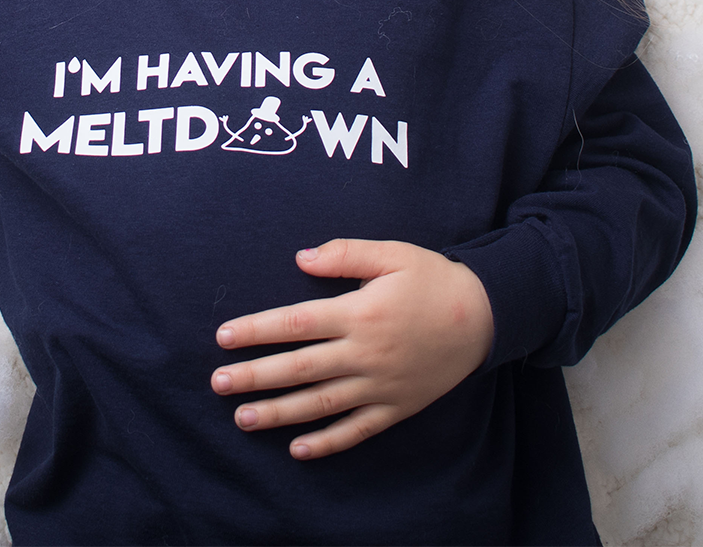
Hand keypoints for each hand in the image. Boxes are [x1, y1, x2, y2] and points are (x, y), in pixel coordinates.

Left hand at [211, 239, 493, 459]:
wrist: (485, 317)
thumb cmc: (433, 279)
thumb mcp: (392, 253)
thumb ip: (345, 254)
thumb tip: (300, 257)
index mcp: (359, 312)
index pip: (296, 323)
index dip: (257, 330)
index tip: (224, 337)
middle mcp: (365, 353)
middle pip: (300, 368)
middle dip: (255, 376)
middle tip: (218, 384)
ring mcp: (380, 385)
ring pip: (321, 404)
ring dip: (279, 413)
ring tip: (243, 418)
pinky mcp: (397, 407)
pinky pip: (358, 430)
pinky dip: (328, 443)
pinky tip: (298, 449)